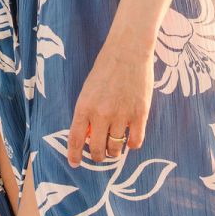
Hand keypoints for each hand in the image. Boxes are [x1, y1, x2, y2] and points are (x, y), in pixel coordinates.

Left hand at [67, 36, 154, 165]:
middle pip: (97, 149)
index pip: (76, 139)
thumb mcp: (88, 90)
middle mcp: (101, 114)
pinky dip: (132, 144)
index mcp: (84, 107)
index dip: (74, 155)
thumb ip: (87, 113)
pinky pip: (135, 141)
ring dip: (114, 152)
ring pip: (116, 148)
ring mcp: (121, 115)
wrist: (128, 52)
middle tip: (101, 155)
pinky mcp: (140, 115)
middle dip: (98, 156)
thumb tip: (90, 137)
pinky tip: (130, 139)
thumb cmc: (106, 69)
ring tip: (115, 148)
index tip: (75, 164)